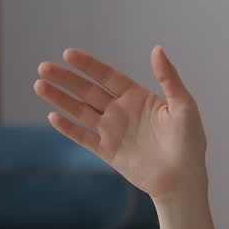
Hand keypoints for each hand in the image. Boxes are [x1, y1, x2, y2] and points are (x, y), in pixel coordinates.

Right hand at [34, 46, 206, 202]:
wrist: (183, 179)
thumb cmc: (189, 142)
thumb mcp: (183, 106)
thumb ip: (168, 78)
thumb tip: (157, 48)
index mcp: (138, 97)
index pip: (107, 76)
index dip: (88, 65)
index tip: (68, 54)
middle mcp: (122, 111)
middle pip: (88, 91)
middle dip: (66, 79)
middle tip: (44, 67)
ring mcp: (113, 131)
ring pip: (80, 111)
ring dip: (60, 99)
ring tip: (39, 85)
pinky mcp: (108, 152)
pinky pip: (84, 138)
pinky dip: (69, 128)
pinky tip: (53, 116)